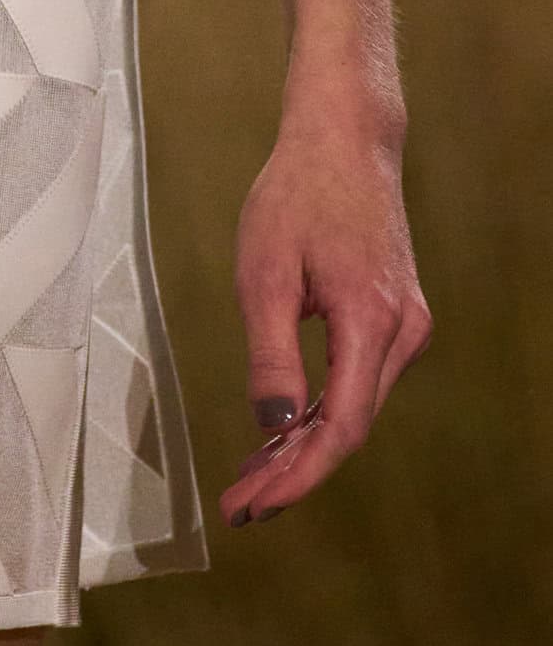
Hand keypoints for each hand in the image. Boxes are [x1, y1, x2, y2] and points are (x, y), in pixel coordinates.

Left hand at [221, 93, 431, 528]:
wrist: (345, 140)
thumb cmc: (298, 193)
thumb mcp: (264, 270)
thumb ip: (271, 351)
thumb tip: (271, 425)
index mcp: (372, 321)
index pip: (339, 428)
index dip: (296, 476)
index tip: (251, 506)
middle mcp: (403, 331)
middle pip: (351, 426)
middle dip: (295, 471)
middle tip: (240, 502)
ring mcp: (406, 324)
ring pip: (357, 407)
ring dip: (307, 444)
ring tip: (252, 474)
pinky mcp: (396, 316)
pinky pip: (361, 380)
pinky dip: (322, 409)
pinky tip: (285, 426)